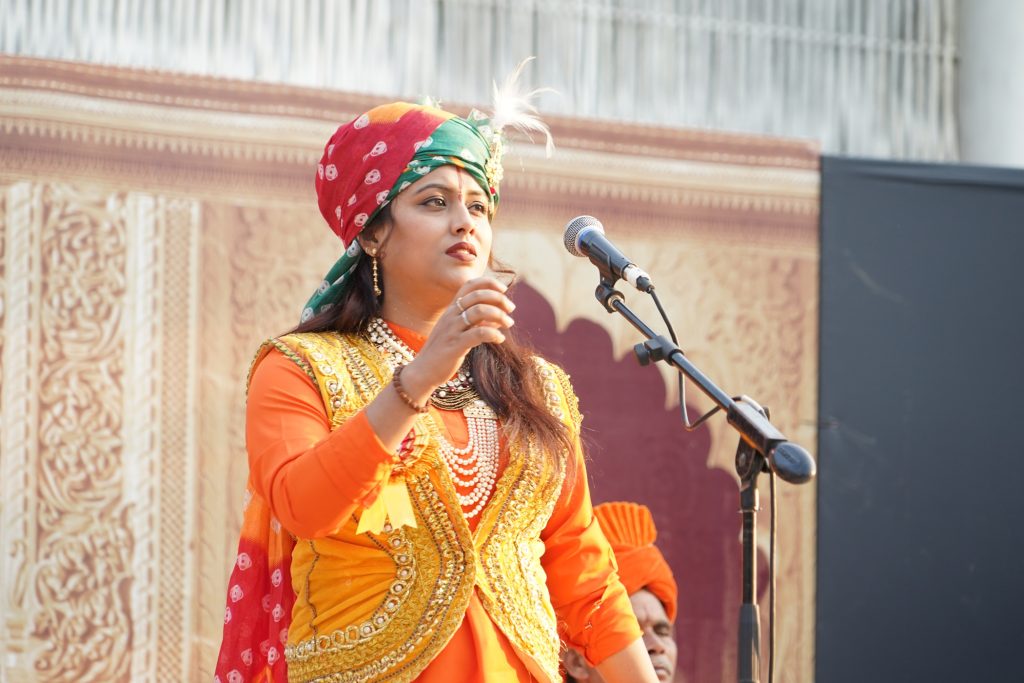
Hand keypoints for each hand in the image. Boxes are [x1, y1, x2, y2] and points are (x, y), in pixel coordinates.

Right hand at [401, 277, 515, 398]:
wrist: (423, 370)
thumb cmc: (443, 350)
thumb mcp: (458, 331)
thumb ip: (477, 322)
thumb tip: (500, 318)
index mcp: (452, 308)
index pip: (470, 285)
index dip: (489, 283)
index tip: (504, 290)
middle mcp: (451, 315)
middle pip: (478, 296)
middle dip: (499, 299)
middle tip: (511, 309)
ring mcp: (452, 329)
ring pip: (479, 311)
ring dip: (499, 315)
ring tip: (509, 323)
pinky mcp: (455, 345)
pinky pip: (479, 333)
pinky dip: (494, 333)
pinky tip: (500, 339)